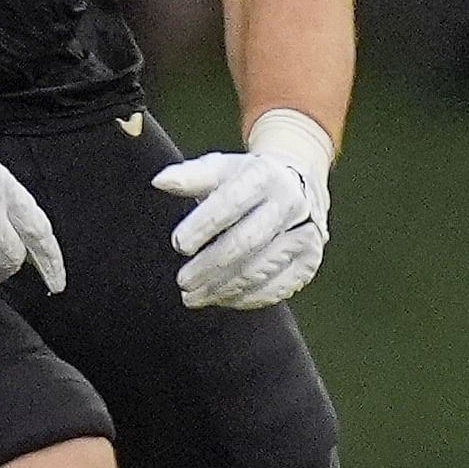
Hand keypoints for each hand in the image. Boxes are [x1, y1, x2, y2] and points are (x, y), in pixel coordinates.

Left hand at [154, 110, 332, 310]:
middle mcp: (290, 204)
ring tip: (193, 296)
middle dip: (209, 266)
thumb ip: (190, 177)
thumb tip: (159, 181)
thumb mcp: (220, 169)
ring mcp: (304, 235)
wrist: (298, 188)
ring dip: (222, 288)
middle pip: (246, 243)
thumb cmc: (247, 180)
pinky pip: (276, 288)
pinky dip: (245, 298)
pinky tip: (222, 298)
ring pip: (259, 270)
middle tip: (183, 281)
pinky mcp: (309, 261)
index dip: (203, 225)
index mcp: (265, 176)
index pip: (231, 202)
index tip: (178, 244)